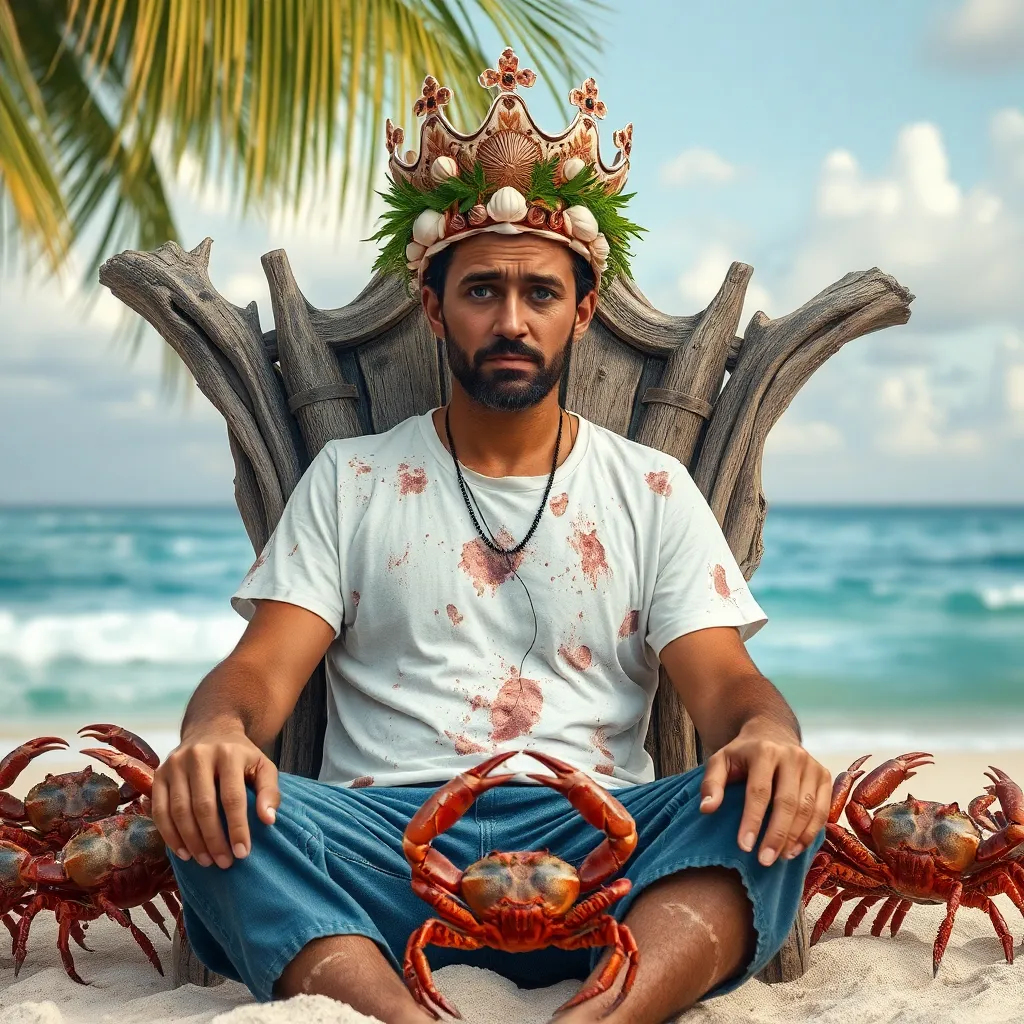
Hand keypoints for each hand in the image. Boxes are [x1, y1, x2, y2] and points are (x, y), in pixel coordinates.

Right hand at [151, 722, 279, 869]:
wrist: (212, 729)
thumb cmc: (241, 756)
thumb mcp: (263, 766)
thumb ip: (270, 791)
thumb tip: (268, 820)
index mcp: (228, 753)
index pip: (232, 797)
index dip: (236, 828)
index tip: (242, 853)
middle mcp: (198, 755)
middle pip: (203, 806)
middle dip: (213, 840)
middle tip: (223, 863)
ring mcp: (175, 763)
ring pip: (179, 811)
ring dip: (192, 841)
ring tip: (206, 861)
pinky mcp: (159, 774)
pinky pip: (159, 811)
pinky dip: (170, 835)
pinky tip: (184, 852)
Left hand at [698, 720, 830, 866]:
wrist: (771, 732)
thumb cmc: (742, 753)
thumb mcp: (720, 760)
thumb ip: (712, 783)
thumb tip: (707, 809)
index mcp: (764, 751)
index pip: (759, 791)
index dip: (752, 820)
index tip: (744, 846)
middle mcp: (792, 756)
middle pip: (787, 802)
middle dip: (776, 835)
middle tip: (764, 860)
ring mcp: (812, 765)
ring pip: (807, 809)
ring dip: (795, 838)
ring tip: (779, 858)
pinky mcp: (824, 776)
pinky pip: (822, 810)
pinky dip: (811, 833)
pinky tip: (796, 848)